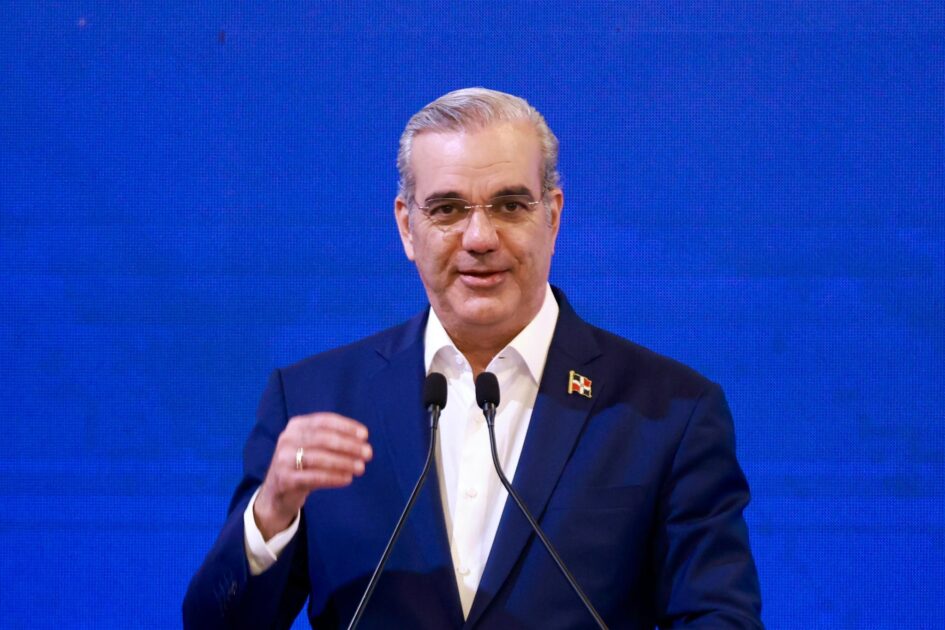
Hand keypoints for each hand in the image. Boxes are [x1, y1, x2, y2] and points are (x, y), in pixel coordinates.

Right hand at [253, 412, 372, 539]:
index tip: (365, 435)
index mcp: (296, 426)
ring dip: (344, 462)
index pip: (324, 421)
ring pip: (319, 458)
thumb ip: (331, 439)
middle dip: (349, 445)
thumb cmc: (303, 465)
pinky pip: (314, 477)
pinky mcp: (285, 480)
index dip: (346, 427)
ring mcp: (284, 459)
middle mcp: (287, 439)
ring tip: (361, 468)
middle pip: (323, 438)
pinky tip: (347, 479)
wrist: (277, 493)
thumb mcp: (311, 446)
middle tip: (368, 453)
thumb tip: (361, 440)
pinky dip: (333, 477)